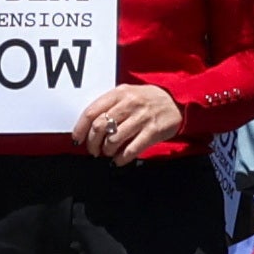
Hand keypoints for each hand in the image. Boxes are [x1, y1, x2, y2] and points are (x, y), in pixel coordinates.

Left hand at [77, 80, 191, 159]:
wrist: (176, 101)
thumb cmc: (147, 99)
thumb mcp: (128, 94)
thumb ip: (110, 105)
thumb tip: (89, 126)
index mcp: (119, 93)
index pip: (91, 112)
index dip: (81, 128)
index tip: (77, 139)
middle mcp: (129, 104)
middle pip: (100, 127)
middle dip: (92, 143)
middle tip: (93, 150)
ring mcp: (141, 118)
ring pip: (113, 139)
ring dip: (107, 150)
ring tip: (108, 153)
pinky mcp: (153, 131)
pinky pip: (131, 149)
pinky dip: (121, 158)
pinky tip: (119, 160)